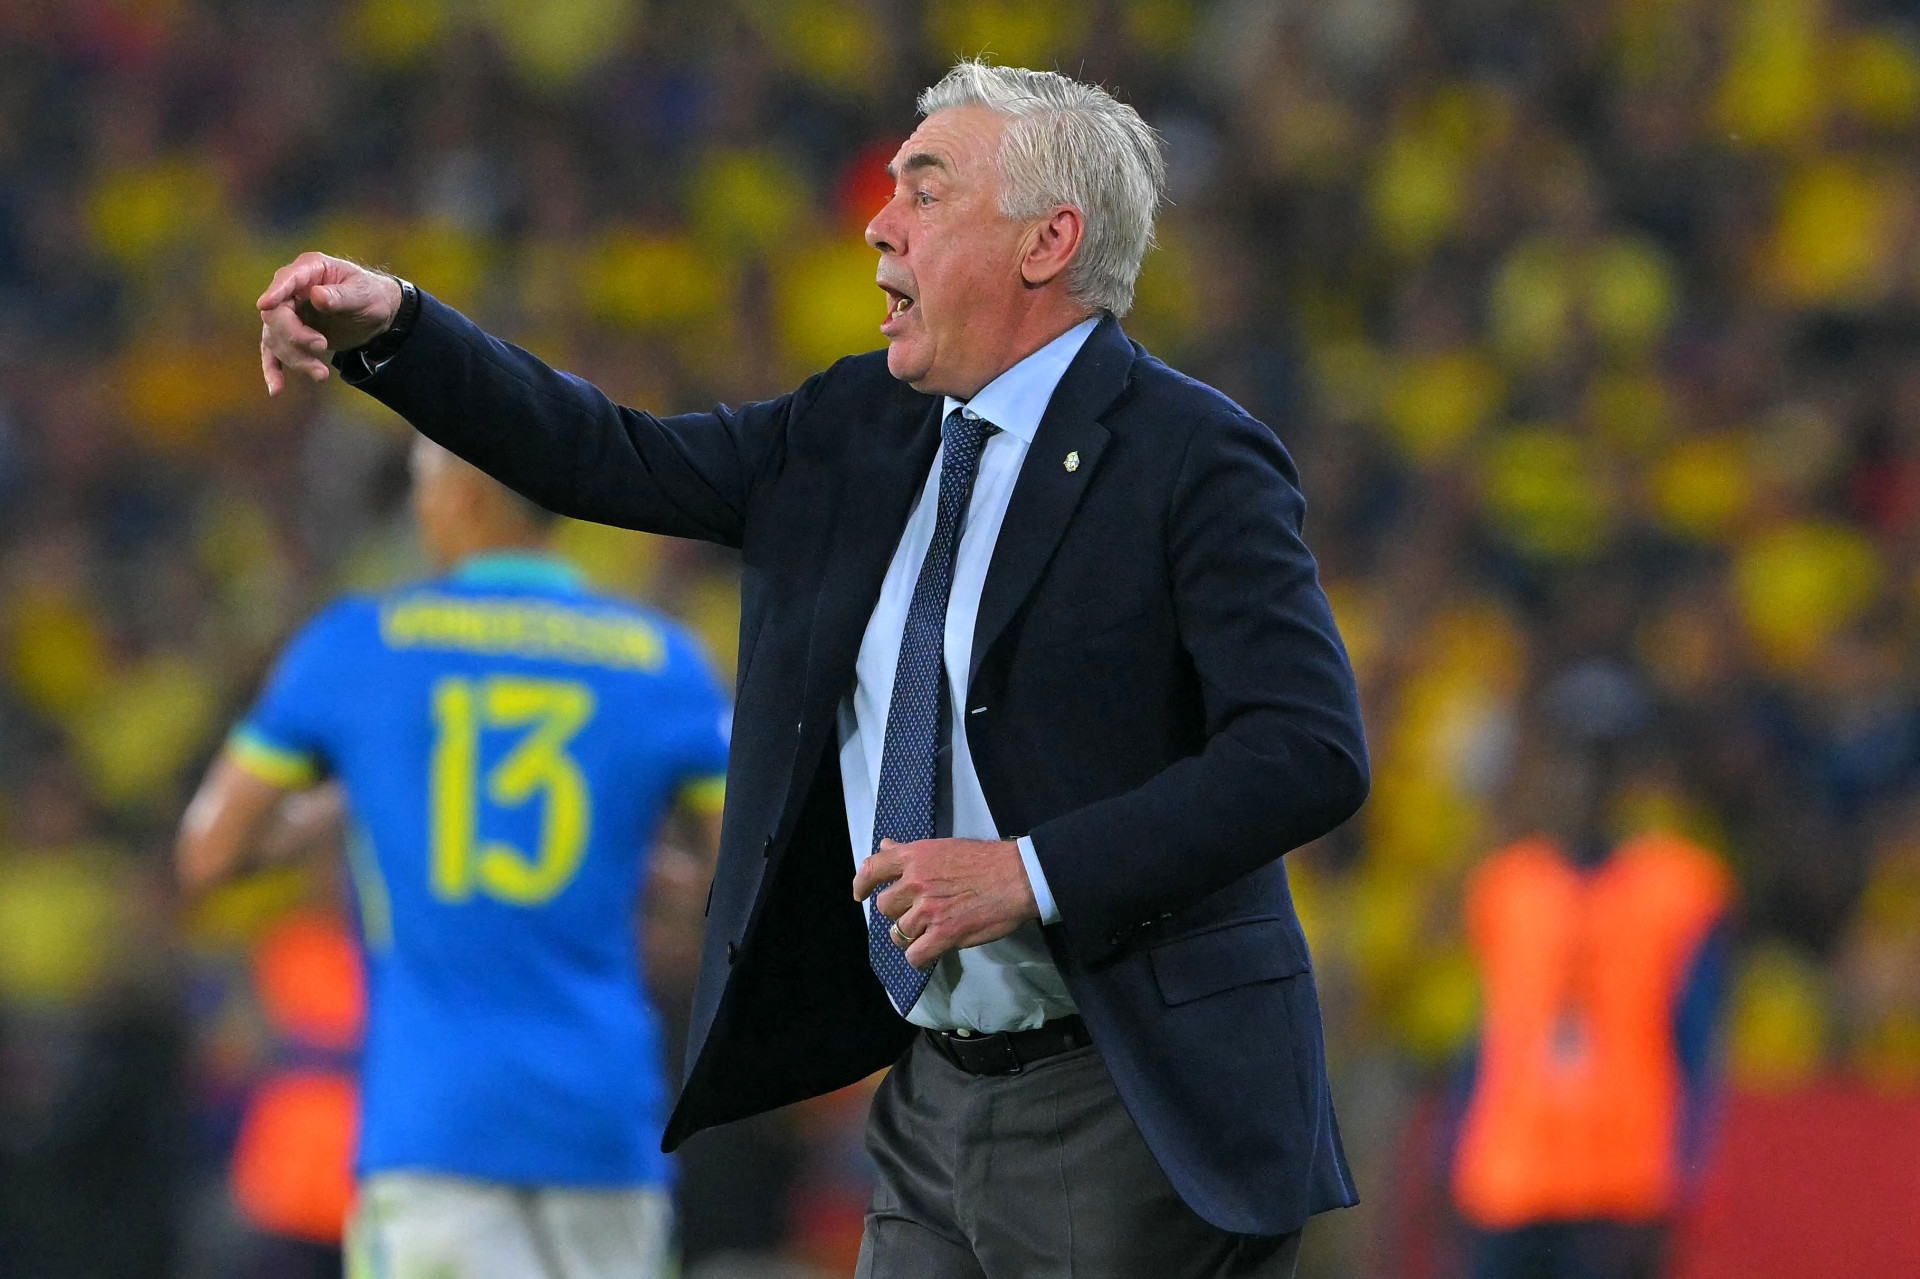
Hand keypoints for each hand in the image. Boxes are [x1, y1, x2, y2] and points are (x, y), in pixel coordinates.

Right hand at [256, 252, 404, 395]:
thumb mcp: (362, 294)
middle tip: (322, 346)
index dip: (275, 292)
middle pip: (276, 314)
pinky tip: (275, 389)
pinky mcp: (291, 335)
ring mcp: (289, 312)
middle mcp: (293, 289)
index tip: (265, 305)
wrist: (377, 314)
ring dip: (295, 358)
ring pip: (276, 338)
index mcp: (310, 269)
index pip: (286, 279)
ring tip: (322, 374)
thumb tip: (316, 296)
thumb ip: (340, 296)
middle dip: (295, 335)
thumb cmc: (371, 296)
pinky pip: (274, 352)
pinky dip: (273, 370)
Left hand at [852, 837, 1038, 969]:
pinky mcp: (943, 934)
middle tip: (918, 914)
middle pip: (885, 907)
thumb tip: (886, 845)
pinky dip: (920, 957)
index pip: (872, 868)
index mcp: (915, 857)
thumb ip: (910, 851)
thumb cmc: (985, 860)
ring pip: (898, 933)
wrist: (1018, 877)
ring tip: (928, 933)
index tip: (861, 895)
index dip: (861, 884)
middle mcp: (915, 882)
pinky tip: (930, 952)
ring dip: (910, 936)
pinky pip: (915, 954)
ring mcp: (928, 910)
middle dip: (898, 913)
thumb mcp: (943, 847)